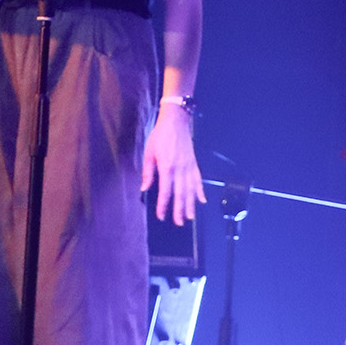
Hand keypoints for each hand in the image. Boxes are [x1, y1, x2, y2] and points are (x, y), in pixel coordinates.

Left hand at [142, 103, 203, 225]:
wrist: (176, 122)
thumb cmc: (161, 136)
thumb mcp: (149, 153)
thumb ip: (147, 173)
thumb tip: (143, 188)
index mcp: (167, 167)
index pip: (165, 192)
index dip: (163, 206)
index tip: (161, 215)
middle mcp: (180, 169)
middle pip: (180, 194)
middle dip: (179, 210)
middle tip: (179, 222)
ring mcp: (189, 167)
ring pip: (191, 190)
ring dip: (191, 205)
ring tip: (190, 217)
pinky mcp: (194, 164)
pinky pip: (198, 180)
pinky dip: (200, 191)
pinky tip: (202, 200)